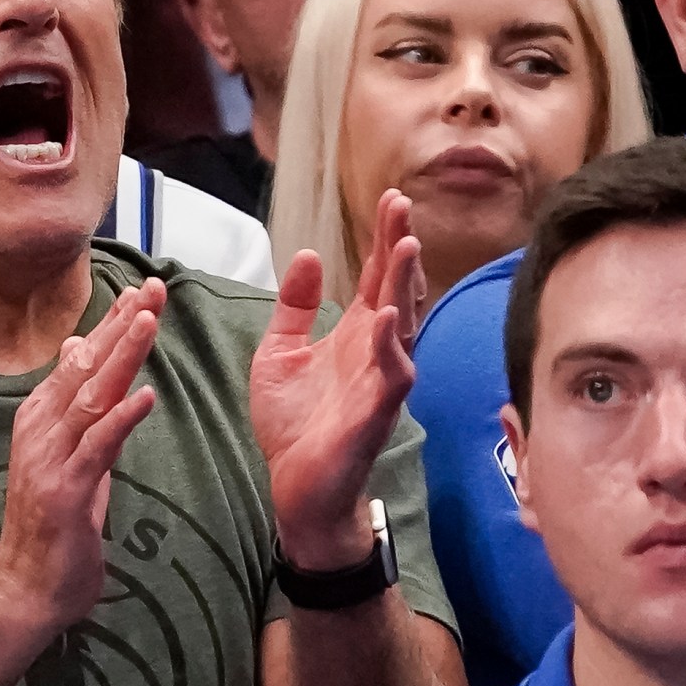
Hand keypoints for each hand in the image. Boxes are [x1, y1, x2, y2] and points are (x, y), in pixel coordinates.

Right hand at [0, 280, 165, 628]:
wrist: (22, 590)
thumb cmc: (50, 527)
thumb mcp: (65, 456)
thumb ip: (77, 407)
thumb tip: (79, 351)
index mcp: (41, 417)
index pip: (81, 359)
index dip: (112, 324)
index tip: (143, 292)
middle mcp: (40, 429)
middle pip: (85, 366)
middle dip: (121, 325)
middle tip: (153, 288)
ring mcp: (49, 459)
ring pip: (91, 396)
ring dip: (122, 357)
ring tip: (149, 321)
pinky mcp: (64, 491)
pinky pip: (97, 448)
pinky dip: (121, 419)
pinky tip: (146, 396)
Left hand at [251, 216, 422, 570]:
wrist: (295, 487)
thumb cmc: (294, 424)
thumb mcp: (279, 354)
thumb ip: (294, 308)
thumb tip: (306, 254)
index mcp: (355, 335)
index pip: (375, 277)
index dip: (384, 239)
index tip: (390, 198)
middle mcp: (375, 353)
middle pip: (395, 290)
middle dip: (399, 248)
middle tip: (401, 205)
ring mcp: (380, 382)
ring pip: (401, 327)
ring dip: (403, 287)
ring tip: (405, 246)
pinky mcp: (374, 415)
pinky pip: (391, 376)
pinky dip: (389, 345)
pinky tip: (386, 316)